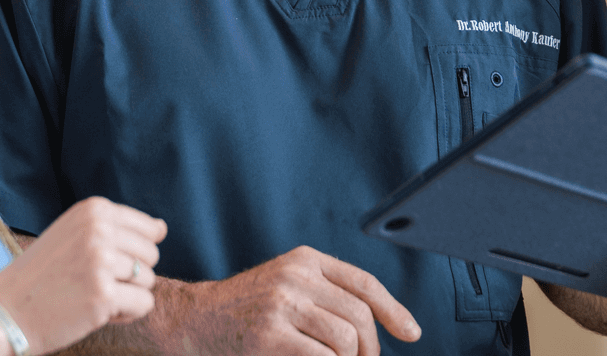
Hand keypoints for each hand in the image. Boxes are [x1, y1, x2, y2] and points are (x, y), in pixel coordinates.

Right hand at [0, 197, 167, 354]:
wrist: (5, 311)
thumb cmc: (43, 275)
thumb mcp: (75, 234)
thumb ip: (116, 228)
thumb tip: (163, 228)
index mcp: (94, 209)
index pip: (149, 229)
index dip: (130, 254)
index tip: (96, 262)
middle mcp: (99, 229)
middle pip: (151, 255)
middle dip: (130, 275)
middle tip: (91, 283)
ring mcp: (102, 262)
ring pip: (149, 281)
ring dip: (126, 295)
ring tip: (89, 296)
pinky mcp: (104, 295)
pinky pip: (144, 304)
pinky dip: (126, 314)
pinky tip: (95, 312)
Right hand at [178, 245, 420, 355]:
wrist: (194, 321)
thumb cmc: (247, 311)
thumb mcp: (286, 286)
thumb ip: (325, 295)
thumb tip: (376, 330)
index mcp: (304, 260)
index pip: (364, 284)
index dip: (394, 311)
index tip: (412, 334)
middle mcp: (296, 276)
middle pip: (360, 316)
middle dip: (370, 348)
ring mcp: (282, 304)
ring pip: (346, 340)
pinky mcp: (270, 335)